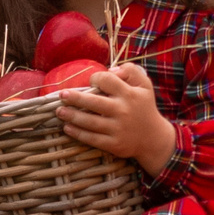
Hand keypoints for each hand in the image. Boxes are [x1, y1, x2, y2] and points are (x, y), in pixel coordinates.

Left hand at [60, 61, 176, 175]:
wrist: (153, 138)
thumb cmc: (144, 107)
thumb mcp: (145, 85)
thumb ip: (131, 71)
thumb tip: (111, 69)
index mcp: (129, 94)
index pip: (106, 80)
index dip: (96, 78)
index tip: (91, 82)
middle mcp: (123, 111)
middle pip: (93, 102)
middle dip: (74, 98)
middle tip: (62, 95)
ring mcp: (117, 129)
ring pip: (89, 122)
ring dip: (71, 116)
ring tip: (59, 111)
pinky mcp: (114, 144)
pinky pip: (92, 138)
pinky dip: (78, 133)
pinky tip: (67, 128)